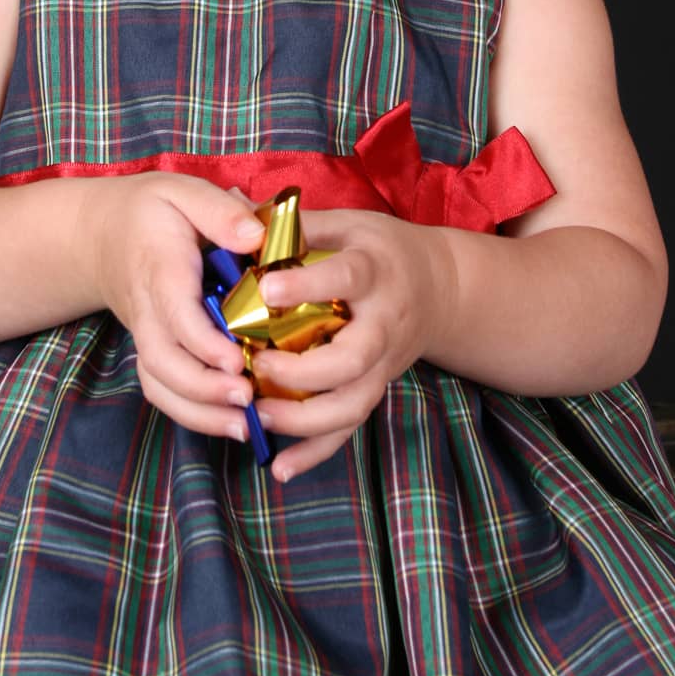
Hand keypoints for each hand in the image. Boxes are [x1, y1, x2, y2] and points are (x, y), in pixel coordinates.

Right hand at [87, 171, 266, 441]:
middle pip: (162, 361)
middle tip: (248, 397)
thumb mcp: (182, 190)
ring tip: (245, 426)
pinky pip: (161, 389)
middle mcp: (148, 309)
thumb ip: (219, 210)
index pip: (175, 312)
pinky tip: (229, 422)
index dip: (204, 342)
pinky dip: (190, 413)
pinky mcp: (152, 348)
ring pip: (158, 384)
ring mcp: (146, 334)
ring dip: (198, 412)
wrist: (97, 233)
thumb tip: (255, 237)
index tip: (237, 361)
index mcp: (160, 267)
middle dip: (202, 388)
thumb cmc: (150, 210)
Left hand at [248, 210, 455, 481]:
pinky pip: (349, 428)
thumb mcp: (346, 223)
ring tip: (259, 417)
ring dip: (305, 419)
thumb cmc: (379, 248)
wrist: (440, 287)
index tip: (266, 289)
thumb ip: (293, 224)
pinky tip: (280, 467)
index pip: (344, 277)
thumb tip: (234, 208)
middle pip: (353, 358)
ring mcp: (383, 362)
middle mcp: (383, 322)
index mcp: (373, 270)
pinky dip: (316, 452)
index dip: (308, 283)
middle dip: (304, 372)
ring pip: (352, 403)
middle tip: (257, 366)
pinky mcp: (376, 388)